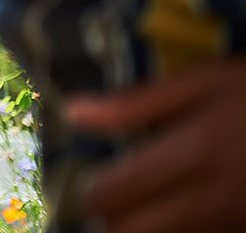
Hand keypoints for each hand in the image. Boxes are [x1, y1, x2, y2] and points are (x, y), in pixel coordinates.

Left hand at [67, 57, 245, 232]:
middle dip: (115, 220)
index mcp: (191, 156)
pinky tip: (184, 209)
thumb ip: (137, 105)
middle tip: (121, 197)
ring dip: (150, 227)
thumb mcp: (206, 83)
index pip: (110, 197)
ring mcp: (233, 223)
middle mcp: (211, 200)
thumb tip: (72, 112)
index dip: (94, 191)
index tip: (100, 177)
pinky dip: (183, 229)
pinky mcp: (244, 229)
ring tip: (153, 201)